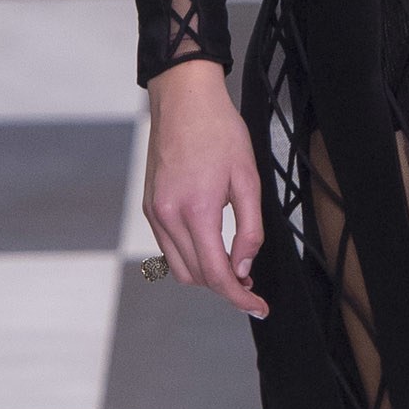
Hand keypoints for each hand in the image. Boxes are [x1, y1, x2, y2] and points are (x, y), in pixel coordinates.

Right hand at [143, 58, 269, 317]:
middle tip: (251, 285)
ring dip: (206, 275)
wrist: (184, 100)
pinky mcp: (149, 206)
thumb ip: (249, 229)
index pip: (217, 273)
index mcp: (196, 210)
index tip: (259, 307)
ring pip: (179, 267)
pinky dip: (191, 257)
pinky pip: (168, 247)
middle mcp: (168, 216)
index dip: (239, 297)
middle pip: (196, 277)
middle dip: (225, 287)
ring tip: (233, 267)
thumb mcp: (248, 179)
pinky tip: (211, 247)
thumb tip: (243, 269)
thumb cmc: (220, 132)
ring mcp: (155, 212)